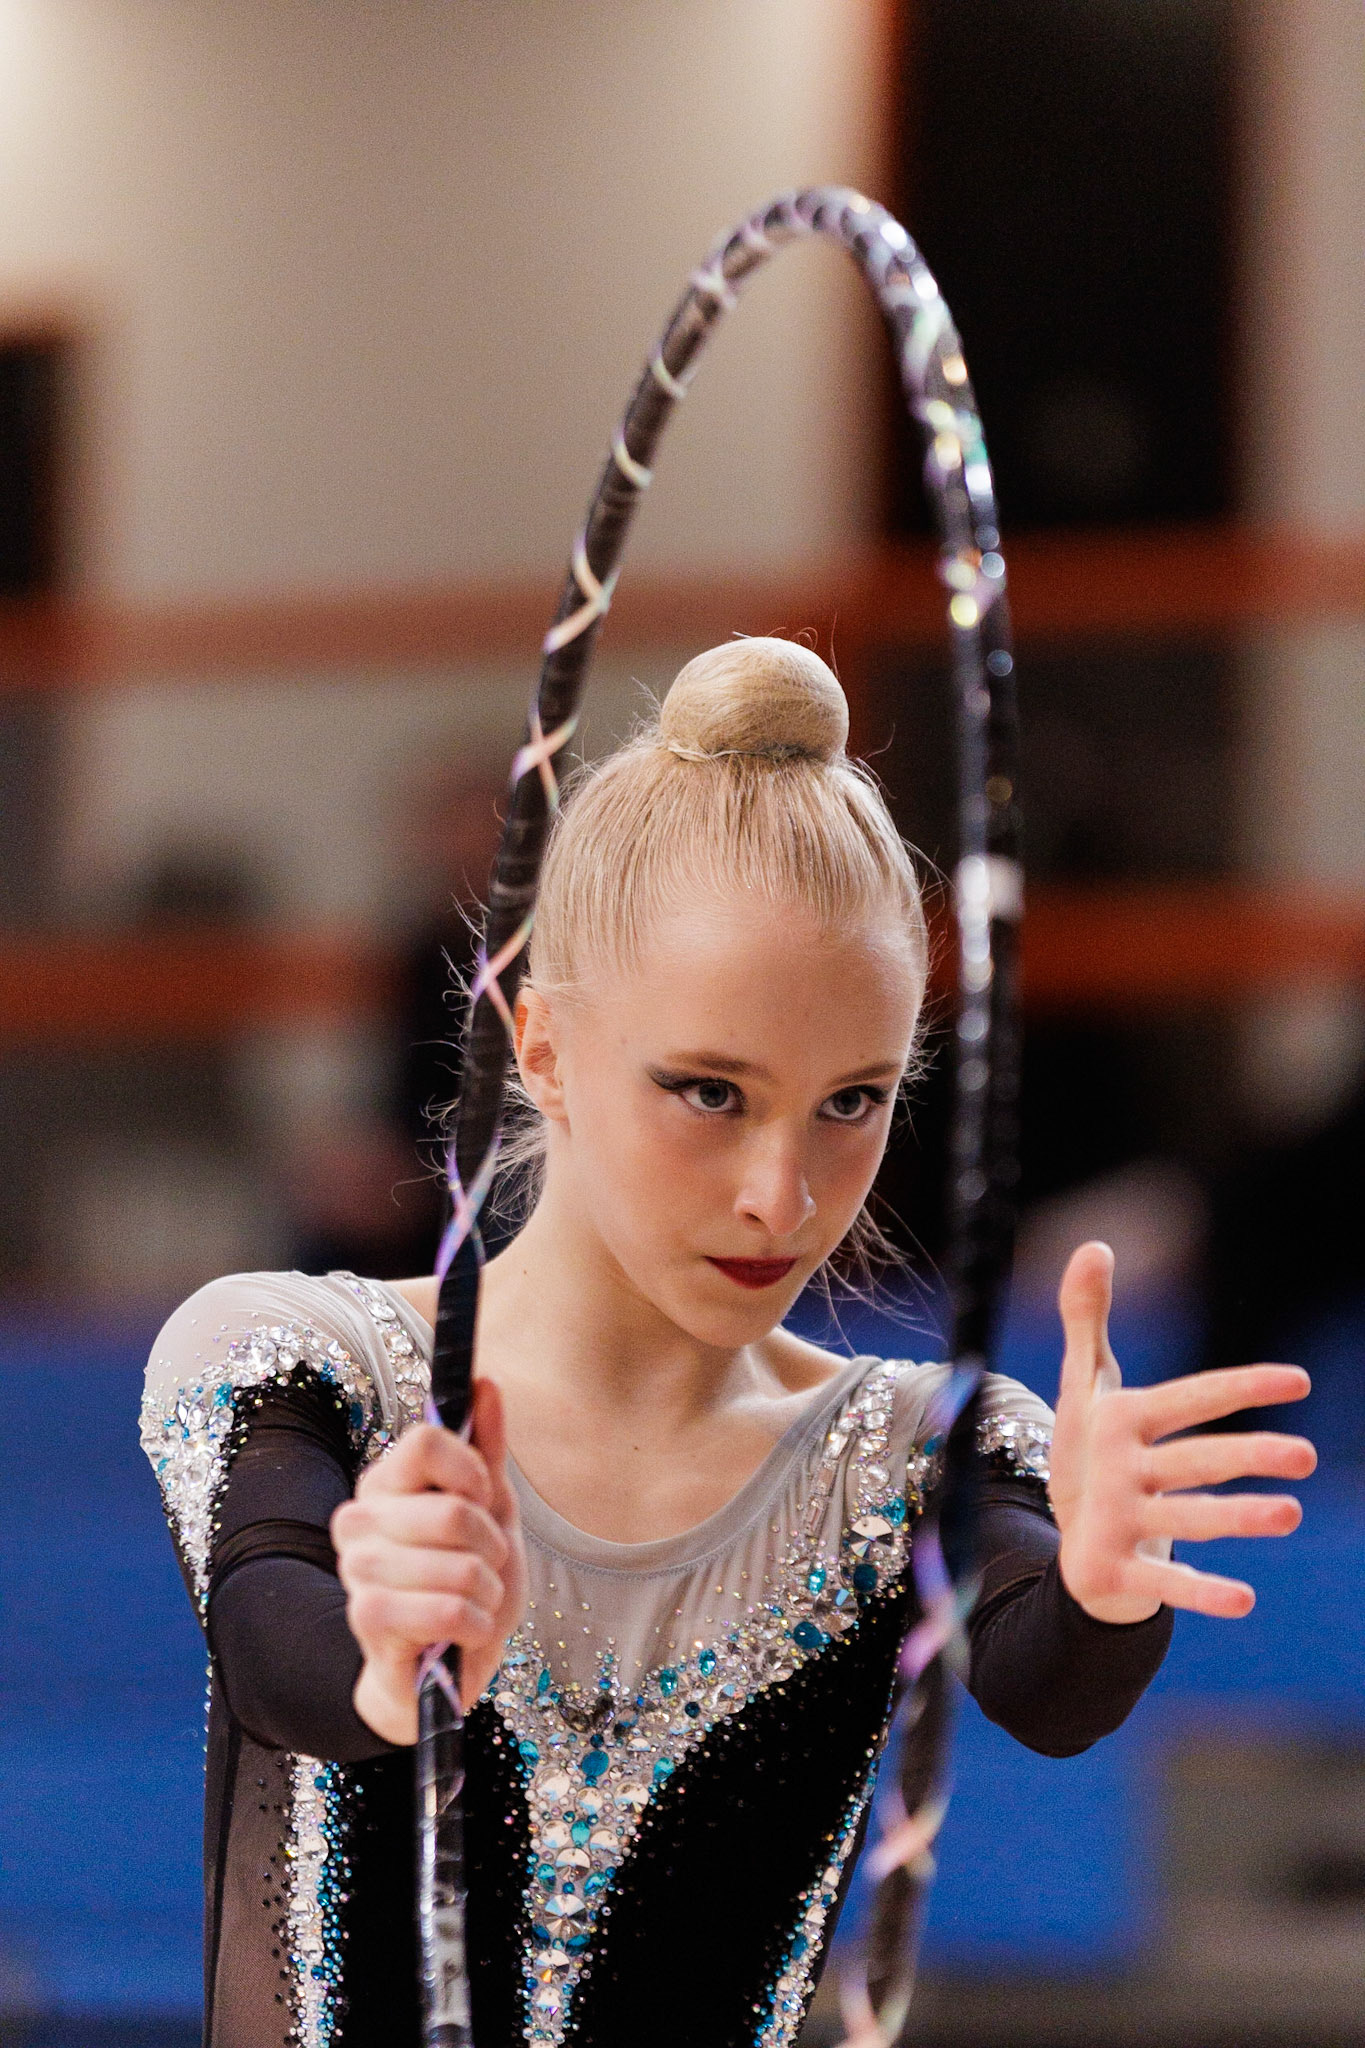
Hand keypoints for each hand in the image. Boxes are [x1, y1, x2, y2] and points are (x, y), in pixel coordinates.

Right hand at [332, 1378, 526, 1743]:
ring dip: (486, 1592)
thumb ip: (486, 1448)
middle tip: (482, 1566)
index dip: (472, 1470)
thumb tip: (485, 1382)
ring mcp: (358, 1569)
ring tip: (471, 1602)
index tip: (483, 1498)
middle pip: (453, 1510)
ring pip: (459, 1566)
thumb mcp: (489, 1510)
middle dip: (491, 1547)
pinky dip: (474, 1625)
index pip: (425, 1441)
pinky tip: (462, 1632)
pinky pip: (447, 1610)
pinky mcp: (367, 1618)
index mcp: (384, 1483)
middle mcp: (359, 1518)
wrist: (444, 1665)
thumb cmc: (466, 1580)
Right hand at [1049, 1242, 1315, 1624]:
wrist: (1058, 1533)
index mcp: (1118, 1419)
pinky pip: (1164, 1582)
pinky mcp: (1112, 1568)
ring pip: (1187, 1519)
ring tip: (1292, 1512)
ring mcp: (1114, 1519)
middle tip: (1306, 1453)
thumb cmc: (1091, 1450)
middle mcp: (1116, 1467)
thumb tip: (1093, 1245)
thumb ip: (1088, 1318)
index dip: (1241, 1386)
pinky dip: (1200, 1593)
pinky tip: (1246, 1601)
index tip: (1298, 1380)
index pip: (1189, 1397)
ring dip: (1238, 1518)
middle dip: (1249, 1455)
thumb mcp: (1085, 1385)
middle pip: (1194, 1460)